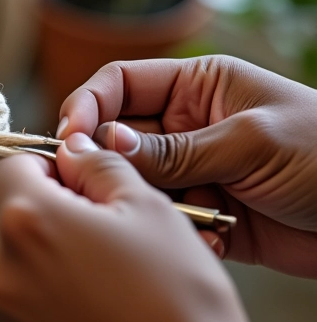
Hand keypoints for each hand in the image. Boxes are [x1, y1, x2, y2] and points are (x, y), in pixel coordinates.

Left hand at [0, 137, 282, 321]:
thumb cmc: (176, 296)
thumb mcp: (146, 206)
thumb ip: (97, 165)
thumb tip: (73, 151)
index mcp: (25, 220)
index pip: (8, 167)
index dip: (44, 167)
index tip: (75, 183)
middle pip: (11, 218)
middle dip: (49, 215)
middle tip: (102, 234)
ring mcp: (3, 319)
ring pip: (17, 264)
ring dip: (48, 259)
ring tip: (104, 279)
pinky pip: (25, 308)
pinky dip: (50, 301)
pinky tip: (97, 314)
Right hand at [58, 55, 316, 277]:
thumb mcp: (251, 140)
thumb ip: (175, 148)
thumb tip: (105, 143)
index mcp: (196, 87)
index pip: (120, 83)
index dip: (89, 105)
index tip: (70, 137)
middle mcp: (187, 126)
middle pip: (120, 136)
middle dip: (106, 160)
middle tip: (92, 184)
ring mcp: (195, 171)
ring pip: (138, 183)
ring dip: (143, 201)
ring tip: (163, 216)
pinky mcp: (207, 215)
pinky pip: (167, 220)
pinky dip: (174, 232)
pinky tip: (203, 238)